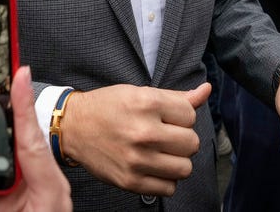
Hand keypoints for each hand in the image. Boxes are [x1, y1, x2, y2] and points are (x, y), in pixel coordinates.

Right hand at [61, 82, 210, 195]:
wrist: (73, 126)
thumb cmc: (106, 107)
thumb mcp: (137, 92)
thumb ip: (175, 96)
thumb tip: (206, 90)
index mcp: (145, 103)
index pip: (190, 115)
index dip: (179, 115)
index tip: (165, 116)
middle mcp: (143, 131)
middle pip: (191, 143)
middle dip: (180, 138)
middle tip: (162, 133)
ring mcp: (137, 159)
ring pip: (185, 168)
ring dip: (175, 160)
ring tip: (158, 151)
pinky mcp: (131, 181)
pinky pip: (169, 188)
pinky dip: (164, 179)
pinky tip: (151, 165)